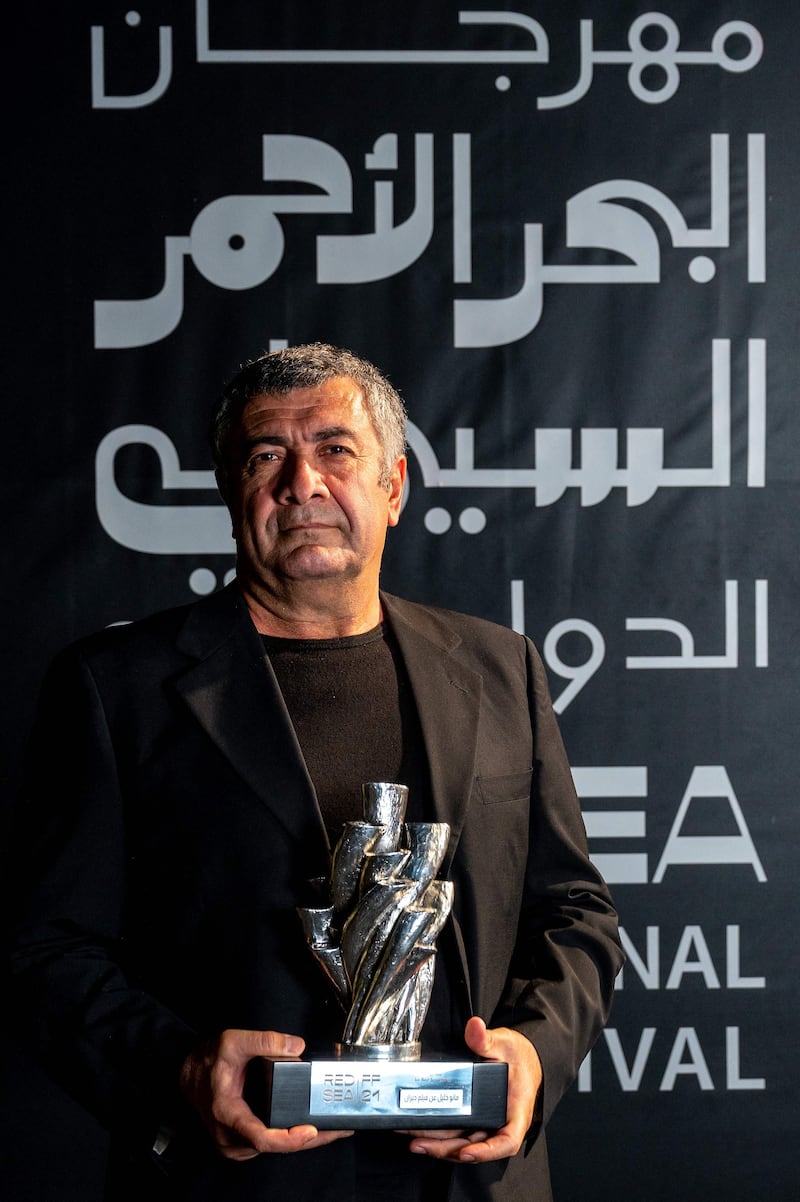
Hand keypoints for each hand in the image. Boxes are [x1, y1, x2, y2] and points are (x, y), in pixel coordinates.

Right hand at [180, 1028, 353, 1160]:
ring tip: (332, 1128)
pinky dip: (291, 1138)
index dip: (287, 1139)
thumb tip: (296, 1046)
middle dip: (311, 1140)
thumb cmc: (208, 1060)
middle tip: (340, 1129)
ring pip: (275, 1149)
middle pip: (275, 1147)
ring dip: (304, 1141)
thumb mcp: (233, 1041)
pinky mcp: (241, 1144)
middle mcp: (230, 1136)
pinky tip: (310, 1128)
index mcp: (227, 1113)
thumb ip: (264, 1041)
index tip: (309, 1131)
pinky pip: (270, 1145)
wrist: (188, 1073)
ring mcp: (235, 1144)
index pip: (260, 1137)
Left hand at [406, 1016, 541, 1163]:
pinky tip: (420, 1131)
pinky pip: (457, 1132)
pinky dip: (440, 1135)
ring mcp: (486, 1124)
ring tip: (413, 1139)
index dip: (486, 1151)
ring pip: (462, 1142)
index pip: (506, 1140)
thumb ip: (488, 1039)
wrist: (522, 1059)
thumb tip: (475, 1027)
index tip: (467, 1152)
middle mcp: (500, 1123)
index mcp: (516, 1111)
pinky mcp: (474, 1120)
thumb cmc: (520, 1058)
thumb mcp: (506, 1044)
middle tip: (421, 1143)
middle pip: (474, 1145)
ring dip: (438, 1144)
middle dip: (447, 1149)